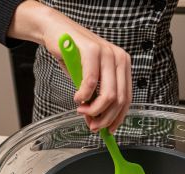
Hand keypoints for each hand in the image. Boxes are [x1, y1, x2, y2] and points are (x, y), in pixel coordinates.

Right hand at [8, 0, 131, 132]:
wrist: (57, 31)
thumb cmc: (74, 56)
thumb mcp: (88, 82)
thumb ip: (95, 100)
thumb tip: (96, 122)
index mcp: (123, 66)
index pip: (127, 99)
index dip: (117, 118)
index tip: (108, 130)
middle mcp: (119, 59)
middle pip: (119, 100)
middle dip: (105, 118)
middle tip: (92, 125)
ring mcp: (107, 53)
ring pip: (109, 95)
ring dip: (94, 109)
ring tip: (82, 111)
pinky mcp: (93, 50)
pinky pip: (91, 83)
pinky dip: (83, 95)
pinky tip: (77, 98)